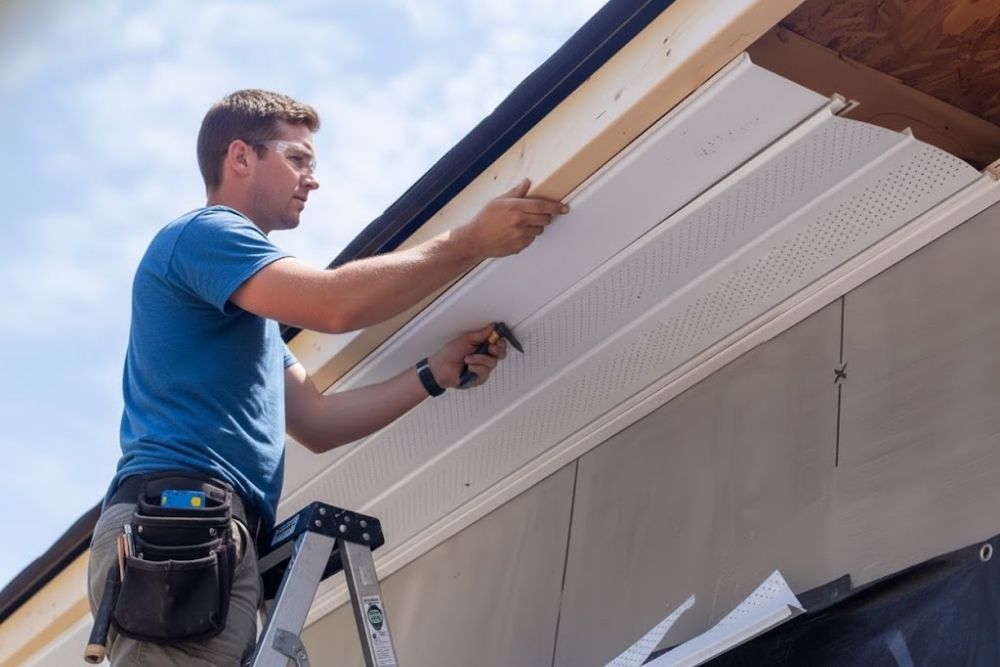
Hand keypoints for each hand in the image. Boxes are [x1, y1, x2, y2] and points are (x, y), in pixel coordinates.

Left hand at [426, 323, 508, 388]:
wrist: (440, 368)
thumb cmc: (450, 353)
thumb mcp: (466, 339)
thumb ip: (481, 334)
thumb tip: (492, 326)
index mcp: (482, 346)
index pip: (498, 344)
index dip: (501, 342)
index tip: (497, 339)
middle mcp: (484, 357)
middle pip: (501, 354)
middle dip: (497, 350)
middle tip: (490, 348)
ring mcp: (483, 368)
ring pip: (492, 363)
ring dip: (480, 359)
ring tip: (468, 359)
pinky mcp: (480, 378)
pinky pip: (485, 372)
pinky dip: (477, 368)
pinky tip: (469, 367)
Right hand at [454, 178, 568, 259]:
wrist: (474, 240)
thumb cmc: (484, 220)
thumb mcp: (498, 201)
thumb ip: (515, 192)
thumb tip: (527, 182)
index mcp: (515, 207)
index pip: (542, 205)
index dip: (555, 206)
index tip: (564, 208)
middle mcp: (519, 221)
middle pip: (544, 219)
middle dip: (546, 217)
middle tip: (541, 215)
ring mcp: (519, 235)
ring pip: (539, 230)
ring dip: (536, 227)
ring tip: (521, 225)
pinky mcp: (519, 246)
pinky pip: (531, 240)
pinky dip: (527, 236)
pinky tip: (515, 233)